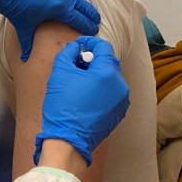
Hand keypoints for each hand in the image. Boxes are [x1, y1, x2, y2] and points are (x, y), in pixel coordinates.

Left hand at [0, 0, 100, 60]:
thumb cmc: (11, 4)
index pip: (78, 18)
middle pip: (79, 3)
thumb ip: (27, 42)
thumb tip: (25, 59)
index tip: (94, 28)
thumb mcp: (22, 24)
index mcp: (58, 6)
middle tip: (95, 17)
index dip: (87, 24)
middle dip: (88, 11)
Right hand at [34, 37, 129, 166]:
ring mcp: (121, 101)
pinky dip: (101, 89)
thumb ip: (68, 53)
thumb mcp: (59, 73)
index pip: (103, 47)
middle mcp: (120, 85)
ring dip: (97, 75)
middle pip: (108, 63)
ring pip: (111, 79)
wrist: (68, 139)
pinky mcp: (118, 113)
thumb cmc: (63, 106)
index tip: (78, 45)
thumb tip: (75, 48)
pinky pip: (111, 94)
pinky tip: (85, 96)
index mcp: (108, 73)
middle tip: (76, 63)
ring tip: (79, 81)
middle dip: (93, 60)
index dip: (89, 42)